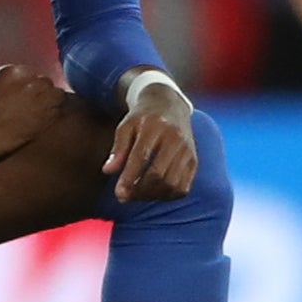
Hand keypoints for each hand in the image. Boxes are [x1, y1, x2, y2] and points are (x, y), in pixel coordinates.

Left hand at [103, 77, 196, 202]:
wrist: (169, 105)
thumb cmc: (142, 119)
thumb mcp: (125, 127)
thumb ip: (118, 149)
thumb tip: (107, 171)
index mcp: (154, 126)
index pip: (141, 156)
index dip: (129, 178)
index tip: (119, 194)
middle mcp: (175, 138)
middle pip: (158, 173)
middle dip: (140, 190)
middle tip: (125, 196)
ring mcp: (187, 150)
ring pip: (172, 184)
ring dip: (152, 195)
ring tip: (137, 194)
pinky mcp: (193, 161)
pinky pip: (183, 188)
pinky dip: (167, 196)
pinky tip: (154, 192)